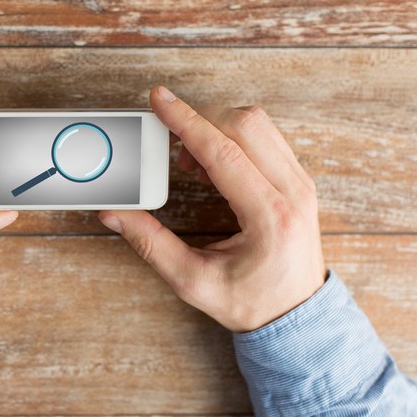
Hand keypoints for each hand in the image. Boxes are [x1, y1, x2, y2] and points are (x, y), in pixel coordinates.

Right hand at [99, 86, 324, 331]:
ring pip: (258, 124)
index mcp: (270, 217)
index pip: (224, 151)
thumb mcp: (194, 282)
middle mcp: (293, 192)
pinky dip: (233, 138)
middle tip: (171, 149)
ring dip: (216, 129)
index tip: (160, 100)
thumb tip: (116, 214)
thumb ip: (151, 245)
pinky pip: (266, 137)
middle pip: (245, 124)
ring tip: (192, 164)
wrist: (297, 316)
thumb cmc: (252, 303)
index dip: (186, 122)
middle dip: (199, 121)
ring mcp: (301, 183)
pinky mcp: (298, 180)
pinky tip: (213, 165)